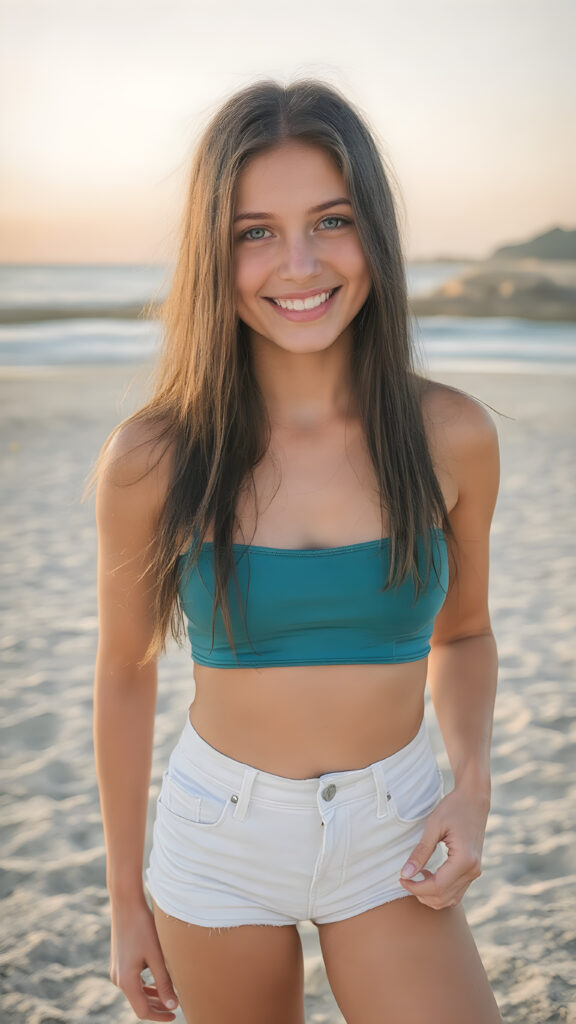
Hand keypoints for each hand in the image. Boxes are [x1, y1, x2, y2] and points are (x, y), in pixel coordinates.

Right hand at [109, 898, 178, 1020]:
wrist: (126, 904)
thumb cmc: (143, 927)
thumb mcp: (157, 956)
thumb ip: (164, 982)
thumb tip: (172, 1006)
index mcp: (126, 981)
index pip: (142, 1011)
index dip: (159, 1016)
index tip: (174, 1016)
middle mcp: (117, 979)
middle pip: (138, 1003)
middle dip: (157, 1007)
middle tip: (175, 1009)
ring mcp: (116, 970)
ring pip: (136, 992)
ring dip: (152, 996)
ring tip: (169, 997)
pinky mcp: (118, 962)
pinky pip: (132, 981)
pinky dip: (145, 985)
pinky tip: (157, 981)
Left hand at [398, 785, 489, 909]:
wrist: (474, 800)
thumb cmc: (453, 808)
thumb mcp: (433, 826)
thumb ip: (420, 852)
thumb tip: (406, 873)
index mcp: (464, 860)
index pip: (437, 887)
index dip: (416, 887)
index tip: (401, 879)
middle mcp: (472, 870)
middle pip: (444, 897)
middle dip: (421, 893)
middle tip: (405, 878)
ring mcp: (474, 872)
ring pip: (451, 899)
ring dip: (431, 895)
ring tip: (416, 877)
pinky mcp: (473, 870)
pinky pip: (456, 891)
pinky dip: (440, 890)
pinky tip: (428, 874)